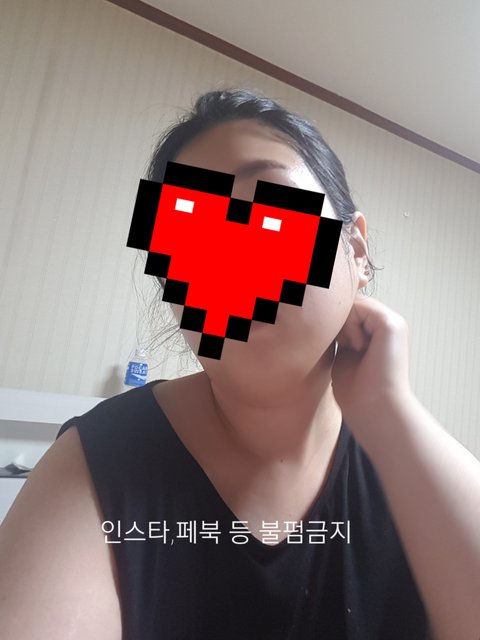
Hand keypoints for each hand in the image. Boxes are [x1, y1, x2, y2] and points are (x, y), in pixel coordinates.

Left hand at [331, 294, 411, 435]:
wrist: (373, 408)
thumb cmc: (357, 390)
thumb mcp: (342, 353)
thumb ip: (340, 332)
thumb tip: (325, 316)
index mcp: (377, 332)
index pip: (348, 309)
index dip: (333, 320)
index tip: (334, 343)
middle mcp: (387, 324)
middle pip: (349, 303)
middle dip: (338, 322)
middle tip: (344, 347)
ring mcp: (392, 322)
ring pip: (352, 303)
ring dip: (343, 325)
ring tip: (352, 349)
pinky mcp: (392, 324)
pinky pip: (359, 307)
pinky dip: (350, 325)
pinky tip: (356, 346)